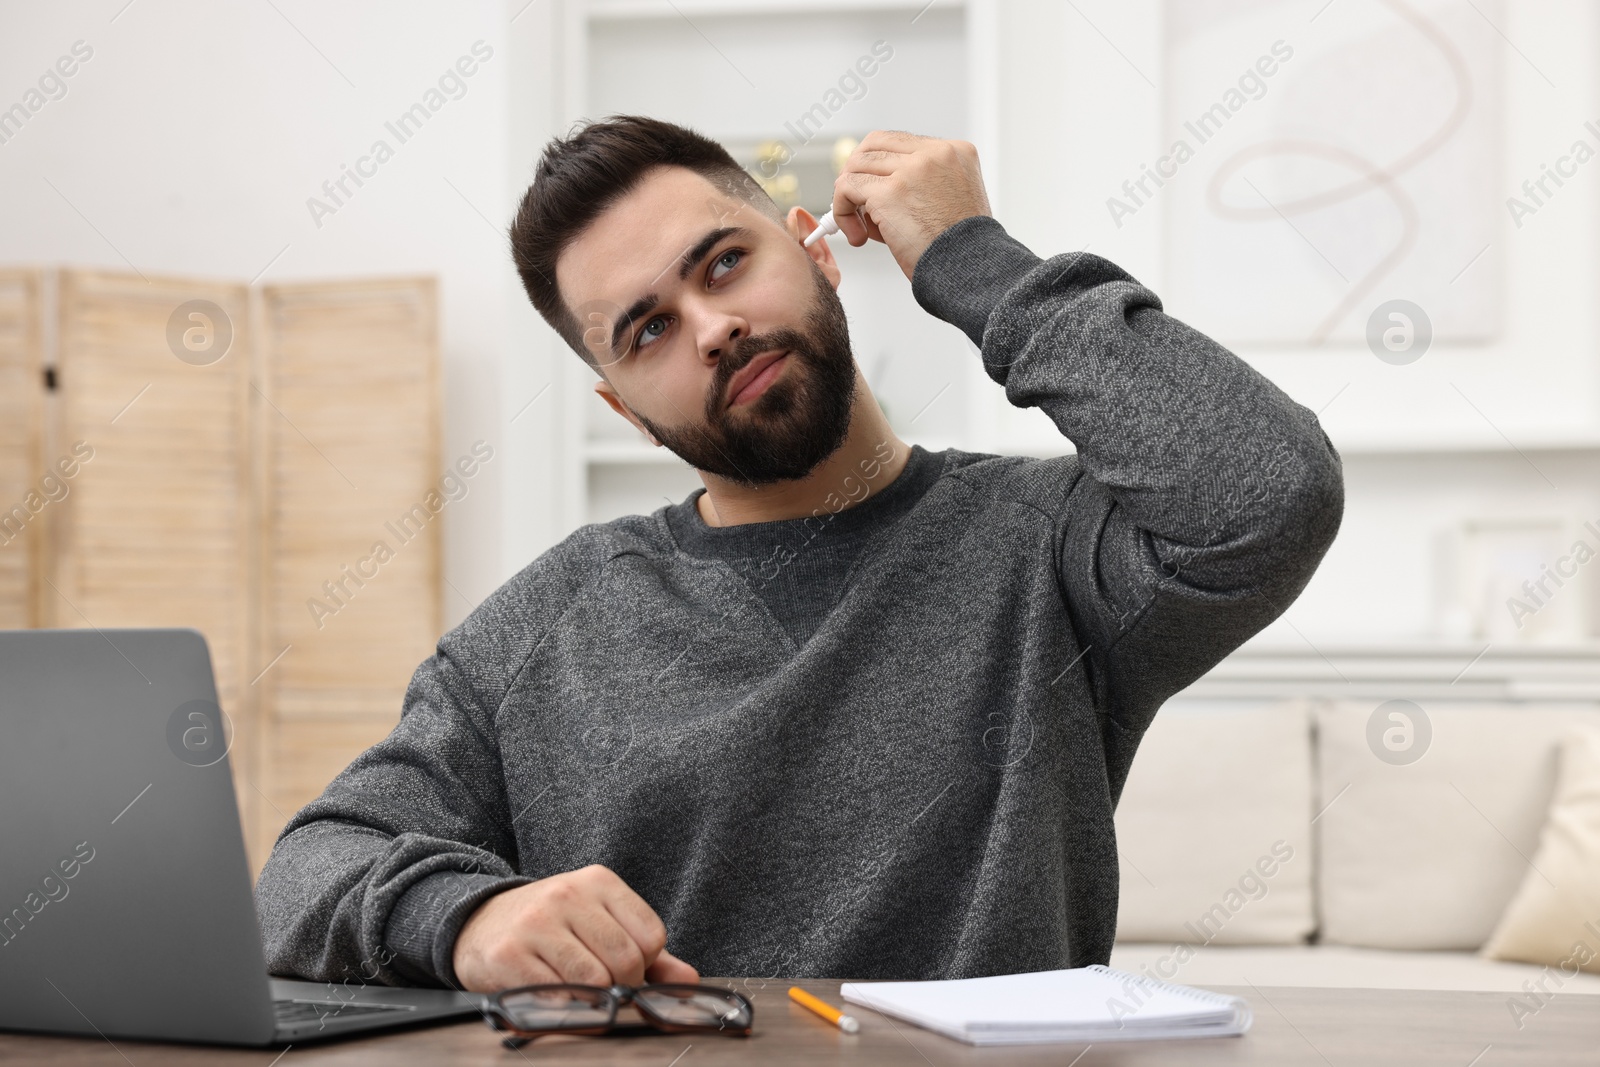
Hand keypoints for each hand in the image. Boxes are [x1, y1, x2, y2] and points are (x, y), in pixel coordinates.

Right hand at [451, 864, 698, 992]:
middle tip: (601, 989)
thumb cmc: (550, 928)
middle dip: (621, 987)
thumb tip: (687, 981)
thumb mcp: (599, 925)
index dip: (644, 966)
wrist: (479, 923)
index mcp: (598, 881)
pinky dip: (562, 1008)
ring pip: (594, 982)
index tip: (624, 970)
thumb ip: (648, 953)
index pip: (651, 936)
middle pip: (626, 961)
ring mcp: (536, 923)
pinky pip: (556, 997)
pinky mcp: (508, 955)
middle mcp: (568, 894)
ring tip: (574, 990)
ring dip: (591, 1000)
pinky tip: (551, 995)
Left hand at [822, 129, 992, 280]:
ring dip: (849, 197)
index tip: (871, 189)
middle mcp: (934, 154)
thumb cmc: (962, 248)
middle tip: (855, 202)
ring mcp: (911, 171)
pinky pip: (847, 188)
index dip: (879, 166)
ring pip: (857, 166)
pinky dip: (842, 211)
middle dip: (858, 174)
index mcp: (954, 151)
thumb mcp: (954, 199)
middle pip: (873, 146)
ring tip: (860, 228)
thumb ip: (923, 184)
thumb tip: (878, 187)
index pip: (899, 142)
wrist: (970, 270)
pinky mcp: (889, 193)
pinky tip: (856, 234)